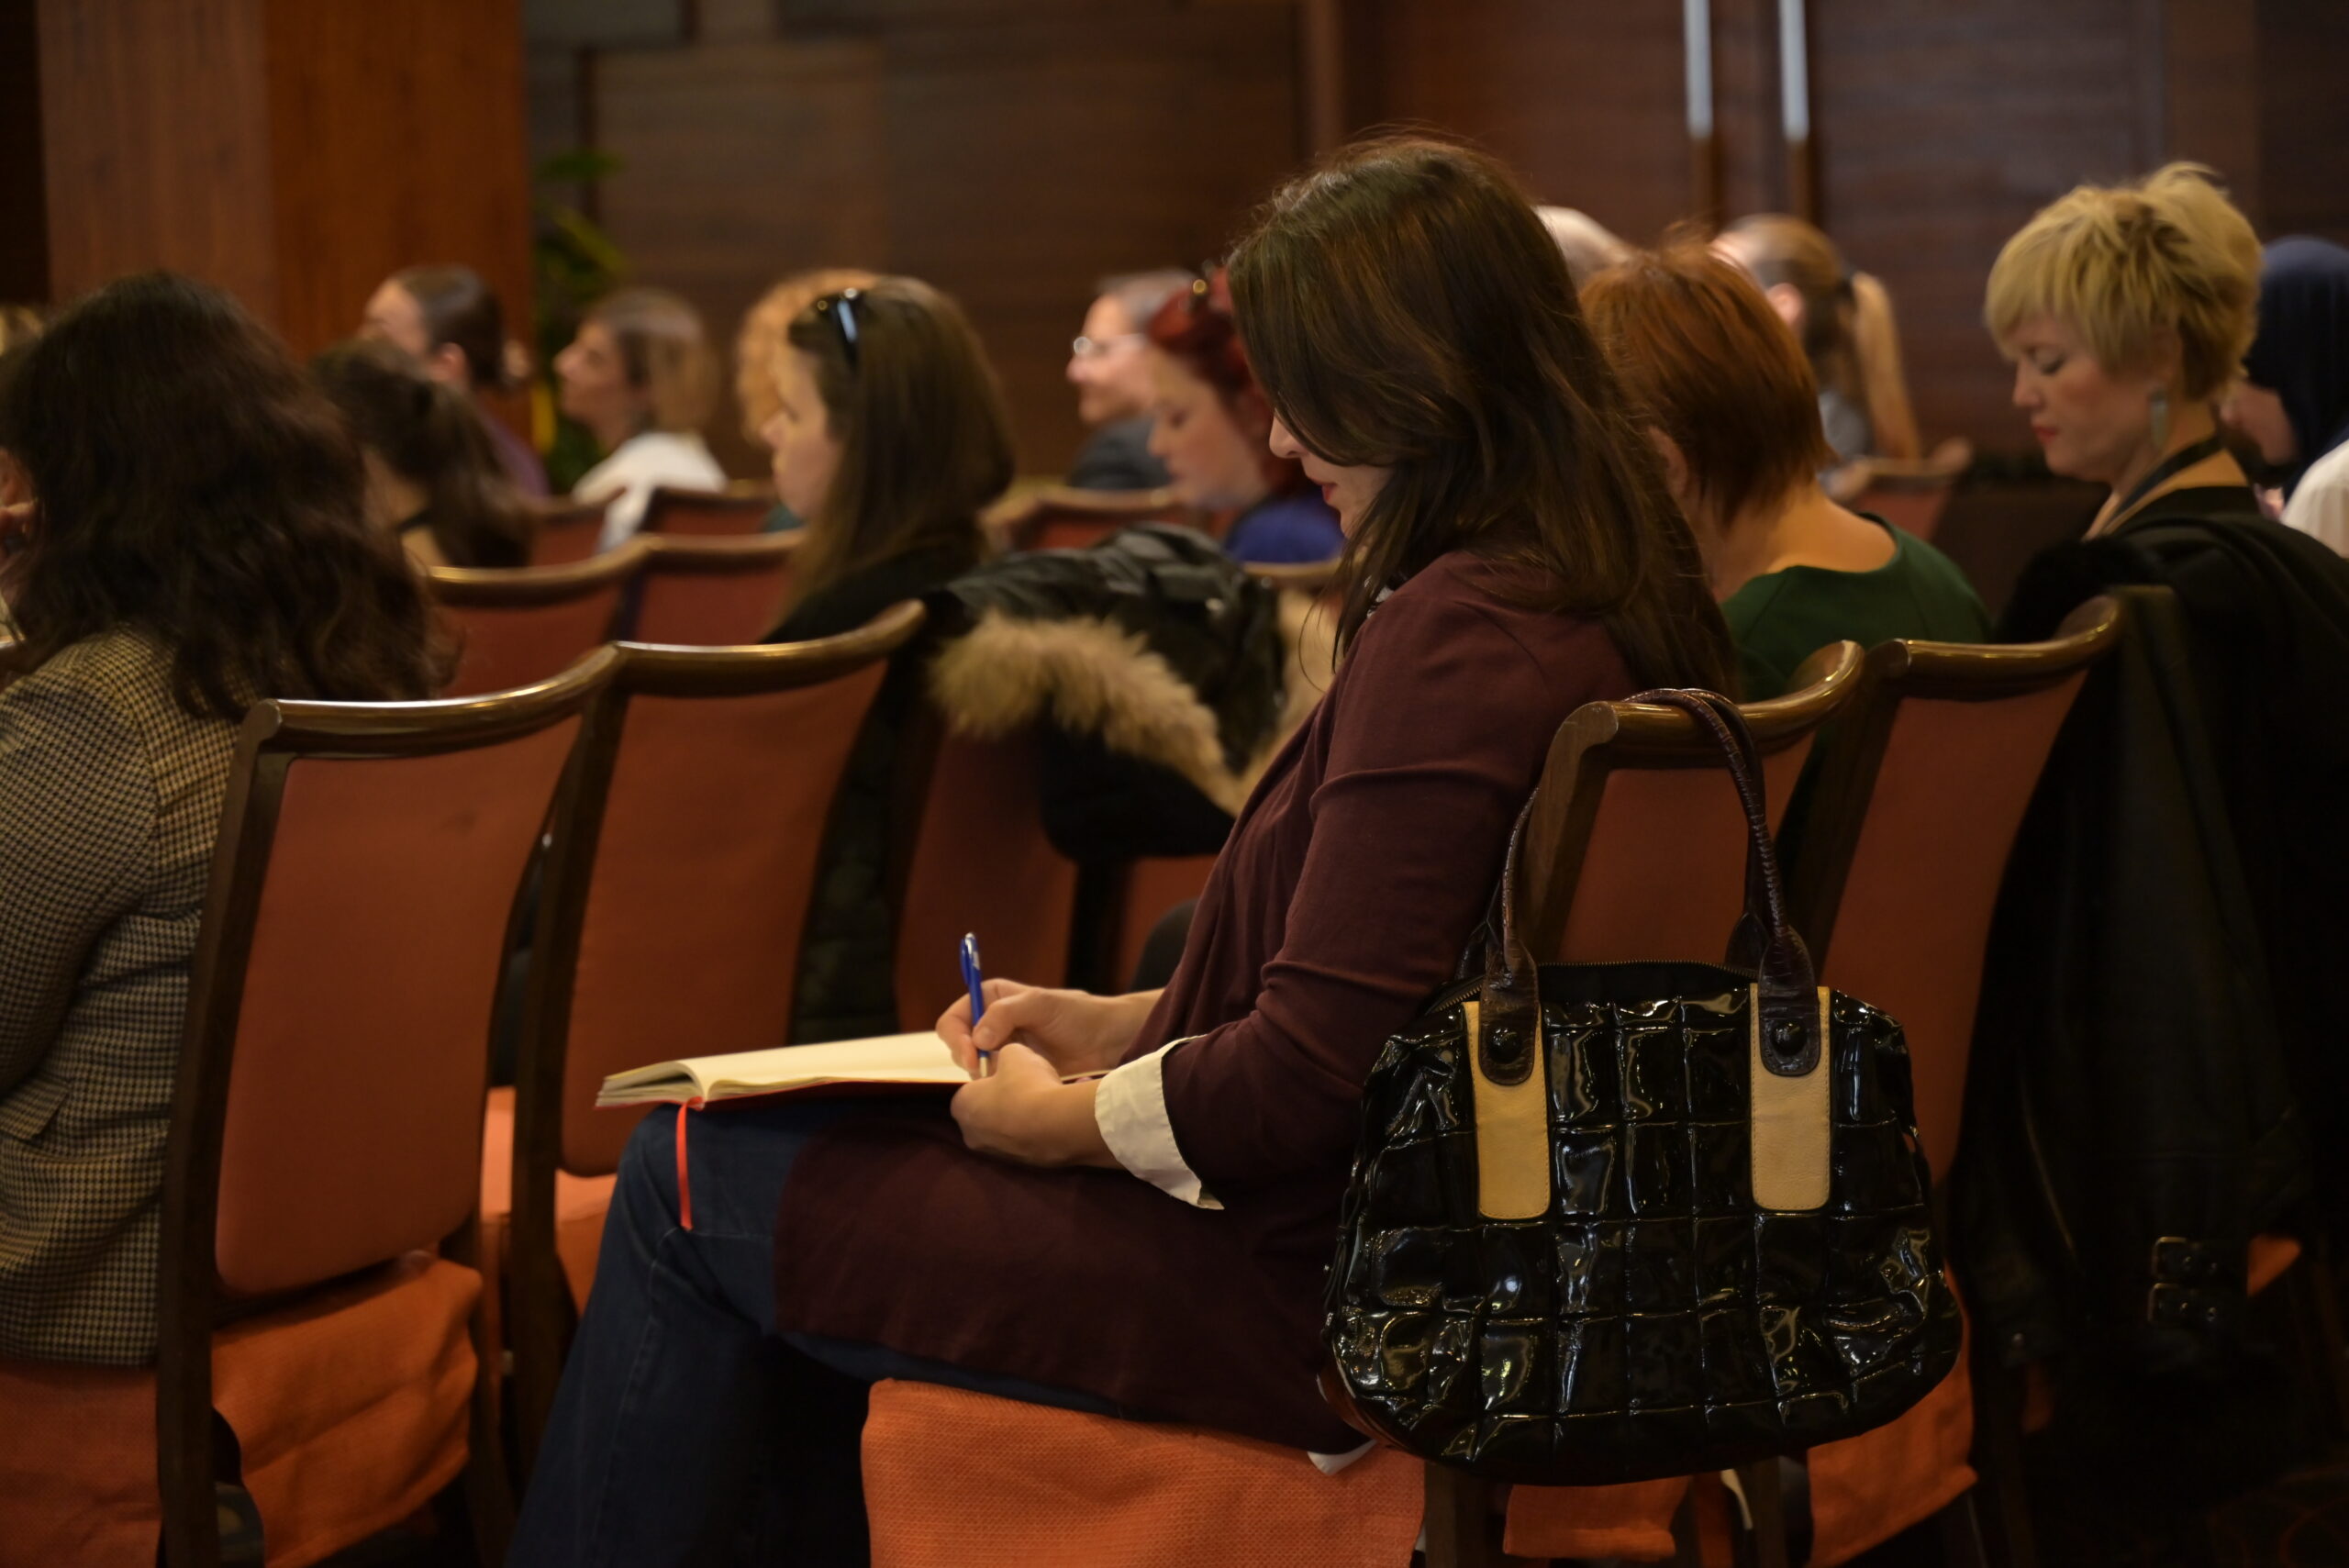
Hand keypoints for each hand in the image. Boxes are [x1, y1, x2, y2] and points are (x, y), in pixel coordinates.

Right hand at [936, 982, 1159, 1078]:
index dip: (957, 1038)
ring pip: (973, 1069)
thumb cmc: (1079, 1015)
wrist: (1109, 1043)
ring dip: (985, 1075)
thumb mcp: (1042, 1004)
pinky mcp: (1014, 1074)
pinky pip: (992, 1085)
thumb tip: (978, 1038)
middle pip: (958, 1046)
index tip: (972, 1056)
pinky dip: (998, 1088)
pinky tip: (1017, 1087)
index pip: (954, 1019)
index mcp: (992, 999)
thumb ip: (1006, 1013)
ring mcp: (1001, 1051)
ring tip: (1011, 1075)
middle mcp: (991, 1024)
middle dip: (968, 1059)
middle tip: (986, 1073)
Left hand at [950, 1044, 1113, 1166]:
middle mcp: (971, 1135)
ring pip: (1004, 1130)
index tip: (1007, 1072)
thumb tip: (1007, 1060)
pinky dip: (1033, 1132)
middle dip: (1002, 1100)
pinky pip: (1023, 1143)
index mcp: (961, 1106)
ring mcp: (995, 1154)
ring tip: (1042, 1103)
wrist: (1058, 1124)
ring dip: (1018, 1117)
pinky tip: (1050, 1119)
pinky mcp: (1019, 1166)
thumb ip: (1004, 1054)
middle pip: (985, 1111)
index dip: (989, 1078)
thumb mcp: (1014, 1052)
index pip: (969, 1089)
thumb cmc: (1027, 1085)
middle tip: (1025, 1087)